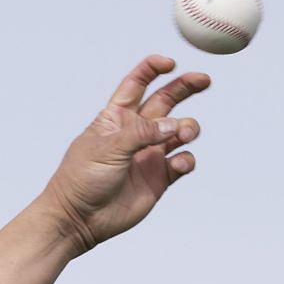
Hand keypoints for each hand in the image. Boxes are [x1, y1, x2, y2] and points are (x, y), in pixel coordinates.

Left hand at [39, 55, 209, 256]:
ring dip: (188, 127)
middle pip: (166, 101)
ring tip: (184, 133)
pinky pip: (182, 162)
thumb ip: (141, 133)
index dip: (152, 69)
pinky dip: (187, 159)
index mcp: (116, 118)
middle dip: (185, 87)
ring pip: (180, 130)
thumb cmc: (82, 180)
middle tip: (204, 80)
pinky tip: (178, 164)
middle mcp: (136, 133)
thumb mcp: (108, 148)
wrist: (79, 220)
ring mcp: (149, 155)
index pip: (136, 84)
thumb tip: (173, 124)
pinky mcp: (159, 178)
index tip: (170, 63)